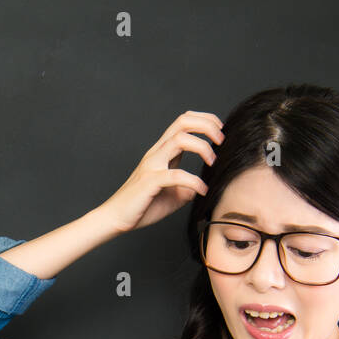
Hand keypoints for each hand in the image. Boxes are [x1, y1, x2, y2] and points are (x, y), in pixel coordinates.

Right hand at [96, 110, 224, 233]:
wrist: (116, 218)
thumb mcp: (173, 195)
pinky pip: (176, 175)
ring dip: (202, 147)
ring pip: (179, 139)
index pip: (184, 122)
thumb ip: (188, 186)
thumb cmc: (142, 206)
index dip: (205, 120)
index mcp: (162, 152)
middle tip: (221, 141)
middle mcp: (157, 153)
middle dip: (207, 125)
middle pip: (183, 122)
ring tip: (213, 162)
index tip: (220, 133)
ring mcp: (152, 165)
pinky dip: (194, 181)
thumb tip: (202, 187)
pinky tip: (202, 191)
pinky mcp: (150, 181)